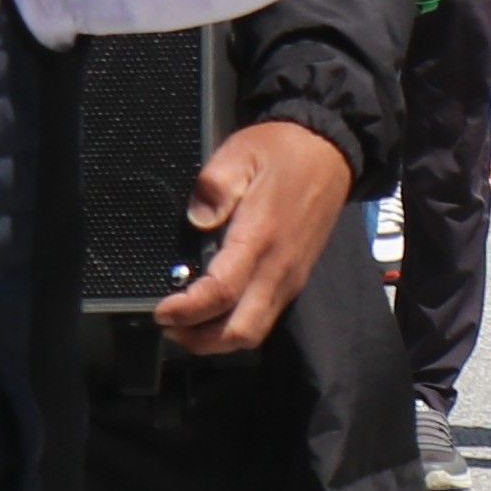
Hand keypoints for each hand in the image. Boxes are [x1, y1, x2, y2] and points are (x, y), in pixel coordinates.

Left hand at [154, 119, 353, 358]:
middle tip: (169, 324)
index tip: (161, 310)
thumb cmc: (282, 151)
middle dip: (200, 339)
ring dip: (216, 339)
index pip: (223, 292)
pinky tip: (214, 311)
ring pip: (254, 332)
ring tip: (185, 325)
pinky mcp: (295, 280)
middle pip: (241, 331)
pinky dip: (234, 326)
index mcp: (261, 237)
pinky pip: (264, 318)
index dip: (187, 310)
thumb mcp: (241, 153)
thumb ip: (214, 185)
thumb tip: (197, 220)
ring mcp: (290, 278)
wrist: (330, 152)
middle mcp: (278, 268)